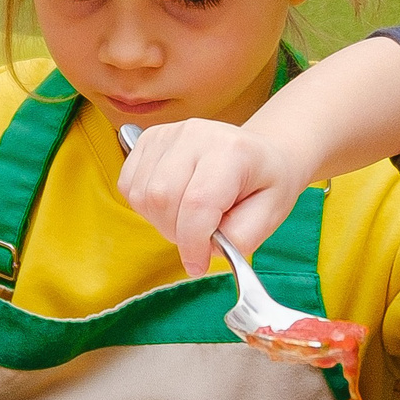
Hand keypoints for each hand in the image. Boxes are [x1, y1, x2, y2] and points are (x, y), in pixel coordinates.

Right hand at [117, 119, 319, 277]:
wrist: (259, 154)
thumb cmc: (265, 184)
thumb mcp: (271, 215)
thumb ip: (240, 237)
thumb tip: (205, 248)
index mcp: (232, 151)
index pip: (197, 203)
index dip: (192, 243)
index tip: (198, 265)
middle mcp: (196, 134)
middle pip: (162, 198)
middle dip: (176, 233)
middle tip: (197, 240)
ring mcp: (168, 134)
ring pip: (142, 195)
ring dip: (159, 221)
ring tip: (186, 220)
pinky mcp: (149, 139)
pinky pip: (128, 184)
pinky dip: (144, 206)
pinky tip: (171, 204)